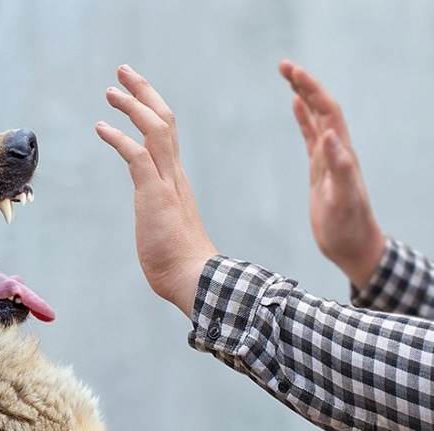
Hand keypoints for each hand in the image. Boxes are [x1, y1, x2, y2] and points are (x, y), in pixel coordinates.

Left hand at [95, 65, 217, 316]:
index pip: (166, 134)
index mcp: (176, 179)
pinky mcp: (154, 194)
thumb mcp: (165, 227)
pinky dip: (119, 138)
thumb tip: (155, 221)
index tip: (134, 94)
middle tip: (123, 72)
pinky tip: (101, 127)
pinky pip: (137, 156)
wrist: (195, 280)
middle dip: (143, 92)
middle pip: (164, 119)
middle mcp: (174, 174)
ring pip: (155, 129)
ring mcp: (166, 182)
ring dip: (132, 105)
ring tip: (110, 90)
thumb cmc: (179, 262)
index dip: (150, 108)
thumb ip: (160, 214)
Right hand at [279, 60, 384, 286]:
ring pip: (316, 118)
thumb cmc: (349, 227)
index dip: (311, 89)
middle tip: (283, 65)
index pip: (327, 111)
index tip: (292, 72)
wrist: (352, 246)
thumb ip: (340, 167)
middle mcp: (337, 150)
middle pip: (321, 107)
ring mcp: (328, 158)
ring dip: (303, 95)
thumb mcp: (343, 199)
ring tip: (288, 76)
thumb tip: (329, 134)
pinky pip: (310, 136)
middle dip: (304, 84)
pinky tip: (295, 107)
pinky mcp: (320, 169)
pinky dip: (303, 118)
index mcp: (342, 153)